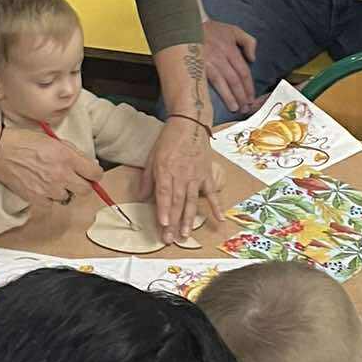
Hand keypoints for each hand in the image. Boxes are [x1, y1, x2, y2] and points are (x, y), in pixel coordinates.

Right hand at [0, 127, 103, 209]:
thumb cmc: (24, 142)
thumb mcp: (53, 140)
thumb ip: (72, 152)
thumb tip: (87, 164)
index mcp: (67, 157)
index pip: (95, 173)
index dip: (94, 174)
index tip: (91, 174)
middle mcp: (61, 174)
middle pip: (86, 190)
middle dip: (82, 184)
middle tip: (74, 179)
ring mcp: (49, 188)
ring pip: (68, 198)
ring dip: (63, 191)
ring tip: (51, 181)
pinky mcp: (37, 199)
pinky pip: (51, 204)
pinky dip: (48, 198)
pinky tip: (41, 187)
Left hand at [138, 121, 223, 241]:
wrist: (190, 123)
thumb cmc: (169, 139)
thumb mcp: (152, 156)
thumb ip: (147, 178)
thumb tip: (141, 197)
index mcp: (166, 170)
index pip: (164, 193)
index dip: (164, 209)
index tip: (163, 224)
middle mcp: (182, 175)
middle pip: (177, 202)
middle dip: (173, 222)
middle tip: (170, 238)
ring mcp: (196, 176)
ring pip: (192, 202)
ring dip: (189, 220)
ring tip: (185, 235)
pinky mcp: (206, 175)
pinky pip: (212, 193)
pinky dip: (217, 207)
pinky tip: (219, 220)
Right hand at [203, 19, 259, 117]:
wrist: (189, 24)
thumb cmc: (213, 29)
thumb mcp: (234, 30)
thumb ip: (248, 42)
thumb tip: (253, 59)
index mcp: (230, 49)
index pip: (243, 71)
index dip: (248, 86)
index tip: (251, 97)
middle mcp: (221, 57)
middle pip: (235, 80)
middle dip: (241, 95)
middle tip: (246, 108)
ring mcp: (208, 62)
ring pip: (223, 83)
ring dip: (230, 97)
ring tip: (235, 108)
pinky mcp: (197, 66)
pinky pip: (209, 81)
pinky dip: (216, 92)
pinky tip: (219, 101)